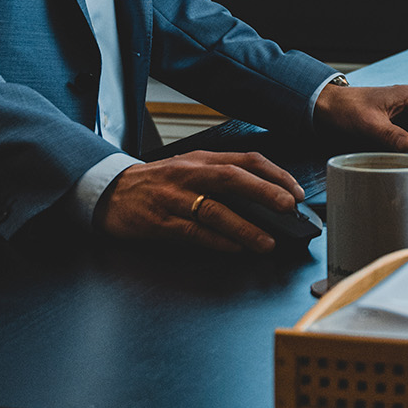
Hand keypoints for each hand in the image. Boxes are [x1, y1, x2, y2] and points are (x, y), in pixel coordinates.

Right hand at [93, 151, 302, 253]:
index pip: (246, 160)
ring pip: (215, 209)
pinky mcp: (160, 222)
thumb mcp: (191, 169)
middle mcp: (190, 174)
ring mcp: (174, 198)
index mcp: (202, 159)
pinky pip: (193, 232)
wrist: (111, 192)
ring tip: (268, 242)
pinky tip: (235, 249)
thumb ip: (223, 178)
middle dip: (265, 192)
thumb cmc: (158, 183)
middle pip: (233, 178)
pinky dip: (217, 241)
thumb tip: (266, 196)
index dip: (274, 174)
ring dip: (245, 227)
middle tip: (289, 208)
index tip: (296, 191)